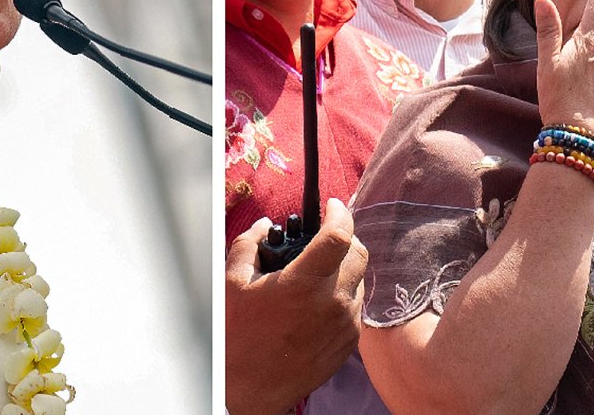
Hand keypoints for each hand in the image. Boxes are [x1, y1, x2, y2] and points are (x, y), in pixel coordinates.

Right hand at [224, 198, 367, 414]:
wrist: (249, 389)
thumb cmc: (238, 337)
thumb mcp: (234, 282)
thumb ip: (250, 244)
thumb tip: (264, 225)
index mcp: (305, 284)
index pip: (340, 235)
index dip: (341, 213)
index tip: (334, 205)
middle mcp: (333, 303)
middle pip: (359, 254)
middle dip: (346, 237)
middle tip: (326, 236)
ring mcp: (345, 324)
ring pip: (360, 280)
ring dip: (345, 267)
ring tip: (318, 272)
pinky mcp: (348, 342)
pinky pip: (356, 306)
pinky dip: (344, 294)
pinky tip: (319, 300)